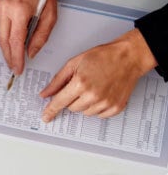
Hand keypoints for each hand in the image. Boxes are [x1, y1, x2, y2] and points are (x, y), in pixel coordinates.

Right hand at [0, 0, 56, 75]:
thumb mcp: (51, 13)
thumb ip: (42, 35)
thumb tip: (31, 52)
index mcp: (20, 10)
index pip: (16, 41)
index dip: (16, 57)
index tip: (18, 68)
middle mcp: (5, 10)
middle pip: (4, 41)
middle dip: (9, 57)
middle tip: (14, 68)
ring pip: (0, 35)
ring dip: (8, 46)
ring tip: (14, 56)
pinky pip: (0, 26)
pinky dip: (7, 33)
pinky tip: (14, 31)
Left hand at [40, 29, 156, 122]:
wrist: (129, 56)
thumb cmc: (103, 56)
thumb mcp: (74, 63)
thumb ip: (57, 81)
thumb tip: (45, 94)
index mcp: (80, 83)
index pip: (59, 102)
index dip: (51, 110)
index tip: (46, 117)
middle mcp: (93, 95)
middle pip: (72, 108)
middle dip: (72, 99)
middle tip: (81, 86)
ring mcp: (105, 103)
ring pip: (85, 112)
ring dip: (85, 104)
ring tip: (94, 88)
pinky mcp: (116, 107)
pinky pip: (99, 115)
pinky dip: (98, 107)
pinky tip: (102, 94)